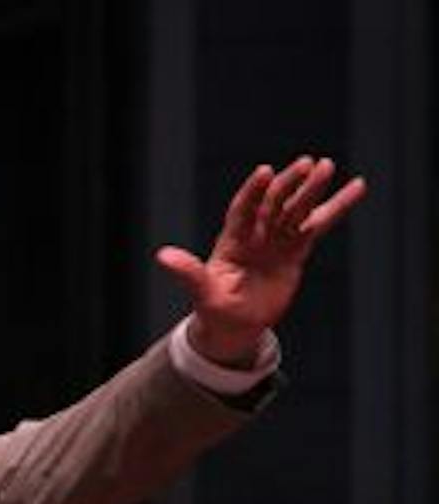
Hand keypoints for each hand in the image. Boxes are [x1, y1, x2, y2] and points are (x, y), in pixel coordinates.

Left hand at [156, 155, 364, 367]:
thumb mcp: (202, 293)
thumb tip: (163, 256)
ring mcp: (277, 239)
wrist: (235, 325)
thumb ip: (188, 273)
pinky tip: (356, 186)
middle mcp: (256, 234)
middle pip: (275, 204)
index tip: (264, 171)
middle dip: (289, 185)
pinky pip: (319, 224)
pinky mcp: (296, 248)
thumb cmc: (214, 309)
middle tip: (307, 163)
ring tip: (327, 166)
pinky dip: (338, 206)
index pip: (243, 210)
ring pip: (297, 210)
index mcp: (232, 241)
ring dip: (312, 190)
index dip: (252, 192)